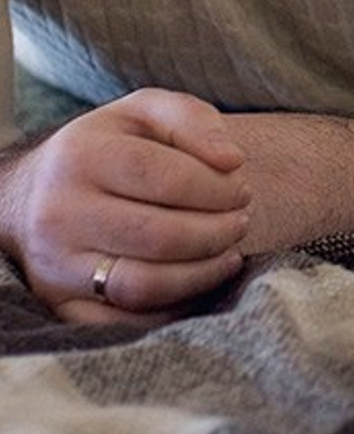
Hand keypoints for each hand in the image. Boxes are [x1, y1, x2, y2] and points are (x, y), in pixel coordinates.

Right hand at [0, 90, 250, 324]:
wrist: (32, 195)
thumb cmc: (110, 147)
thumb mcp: (145, 111)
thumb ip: (194, 120)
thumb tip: (232, 160)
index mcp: (81, 157)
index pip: (168, 179)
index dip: (218, 189)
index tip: (242, 189)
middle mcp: (59, 214)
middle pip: (159, 236)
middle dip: (217, 232)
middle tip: (241, 221)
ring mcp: (54, 267)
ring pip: (143, 285)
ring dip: (202, 273)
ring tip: (229, 252)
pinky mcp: (59, 306)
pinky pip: (125, 322)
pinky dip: (173, 307)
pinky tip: (199, 282)